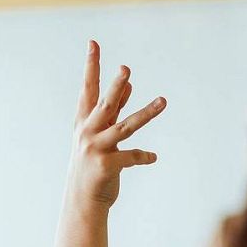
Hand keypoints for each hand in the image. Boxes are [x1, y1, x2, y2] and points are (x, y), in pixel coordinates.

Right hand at [64, 41, 164, 214]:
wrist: (83, 202)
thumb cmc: (92, 166)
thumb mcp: (100, 135)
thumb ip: (114, 110)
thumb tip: (128, 85)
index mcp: (84, 123)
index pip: (88, 89)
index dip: (91, 66)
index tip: (93, 44)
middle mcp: (87, 133)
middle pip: (105, 105)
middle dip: (116, 87)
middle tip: (126, 70)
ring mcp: (96, 149)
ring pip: (125, 127)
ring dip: (146, 113)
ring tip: (164, 101)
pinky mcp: (107, 166)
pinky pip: (132, 156)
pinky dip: (144, 156)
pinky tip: (152, 157)